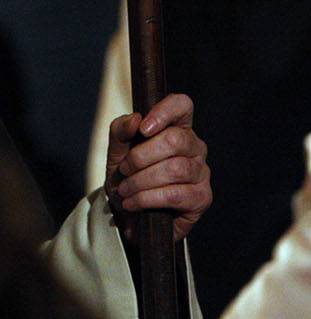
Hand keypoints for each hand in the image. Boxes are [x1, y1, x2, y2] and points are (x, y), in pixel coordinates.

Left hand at [104, 93, 210, 240]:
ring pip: (175, 169)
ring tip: (124, 190)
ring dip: (142, 181)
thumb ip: (121, 131)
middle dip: (141, 156)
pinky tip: (133, 203)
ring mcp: (201, 172)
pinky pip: (176, 194)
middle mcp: (194, 147)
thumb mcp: (116, 151)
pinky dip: (147, 198)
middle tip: (124, 171)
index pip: (182, 105)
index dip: (164, 111)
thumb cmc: (126, 176)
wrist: (128, 213)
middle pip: (176, 140)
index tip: (143, 129)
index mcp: (176, 127)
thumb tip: (135, 119)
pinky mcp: (202, 198)